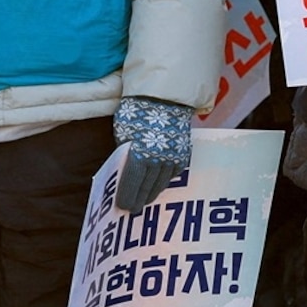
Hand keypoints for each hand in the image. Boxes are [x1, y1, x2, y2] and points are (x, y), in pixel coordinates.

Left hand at [111, 98, 196, 212]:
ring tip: (146, 201)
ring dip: (153, 193)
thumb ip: (124, 153)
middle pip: (147, 187)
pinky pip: (173, 173)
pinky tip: (159, 185)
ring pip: (162, 182)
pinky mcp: (183, 154)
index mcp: (140, 155)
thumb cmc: (137, 112)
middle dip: (139, 199)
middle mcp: (158, 160)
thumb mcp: (123, 133)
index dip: (127, 196)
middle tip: (133, 209)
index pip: (132, 184)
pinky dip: (165, 181)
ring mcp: (173, 157)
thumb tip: (123, 170)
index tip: (122, 206)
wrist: (165, 97)